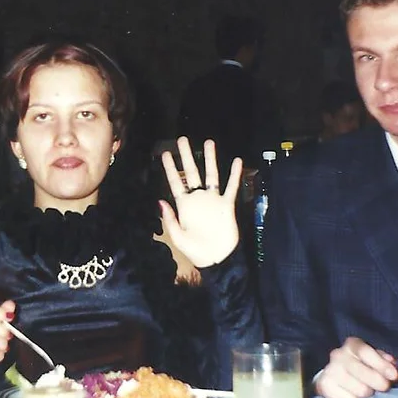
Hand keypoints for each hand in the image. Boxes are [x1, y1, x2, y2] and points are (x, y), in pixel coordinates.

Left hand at [159, 137, 241, 266]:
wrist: (216, 259)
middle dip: (187, 156)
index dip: (170, 168)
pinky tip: (237, 161)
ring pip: (212, 175)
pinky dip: (234, 175)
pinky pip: (231, 187)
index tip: (165, 153)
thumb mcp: (178, 237)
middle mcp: (198, 198)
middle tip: (183, 139)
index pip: (175, 182)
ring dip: (210, 159)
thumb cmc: (195, 250)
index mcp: (184, 205)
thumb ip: (170, 219)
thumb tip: (160, 201)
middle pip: (192, 172)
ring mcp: (213, 200)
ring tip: (209, 143)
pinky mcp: (227, 205)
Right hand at [315, 337, 397, 397]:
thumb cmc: (359, 365)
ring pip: (360, 389)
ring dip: (367, 392)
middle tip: (383, 386)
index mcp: (352, 345)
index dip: (381, 365)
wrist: (333, 375)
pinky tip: (353, 394)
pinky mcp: (326, 386)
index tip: (394, 376)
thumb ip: (384, 360)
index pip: (365, 352)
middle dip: (378, 382)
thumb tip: (393, 364)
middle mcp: (338, 355)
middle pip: (363, 373)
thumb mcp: (373, 357)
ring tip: (365, 389)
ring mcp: (330, 371)